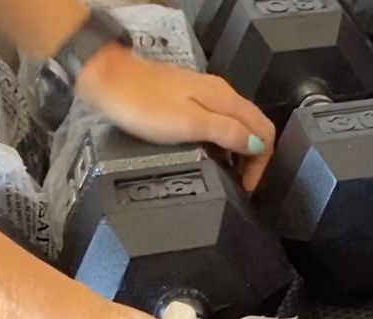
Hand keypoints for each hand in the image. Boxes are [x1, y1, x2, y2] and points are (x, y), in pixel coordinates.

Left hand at [76, 43, 275, 191]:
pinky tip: (209, 152)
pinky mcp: (187, 97)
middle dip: (254, 157)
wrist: (108, 80)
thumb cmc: (144, 104)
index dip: (262, 162)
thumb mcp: (191, 124)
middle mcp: (221, 92)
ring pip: (238, 123)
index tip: (248, 185)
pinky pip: (219, 120)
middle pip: (254, 126)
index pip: (264, 131)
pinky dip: (223, 140)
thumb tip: (257, 146)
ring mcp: (204, 93)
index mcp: (226, 98)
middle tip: (242, 182)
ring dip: (239, 149)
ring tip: (228, 172)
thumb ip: (228, 133)